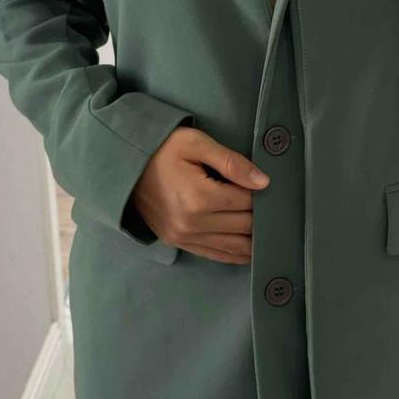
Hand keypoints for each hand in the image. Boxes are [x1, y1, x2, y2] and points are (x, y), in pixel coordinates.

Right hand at [129, 127, 269, 264]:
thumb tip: (264, 182)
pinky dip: (237, 253)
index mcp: (199, 197)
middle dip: (261, 216)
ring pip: (235, 246)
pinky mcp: (179, 244)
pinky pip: (217, 255)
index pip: (247, 202)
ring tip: (269, 229)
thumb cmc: (162, 149)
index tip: (270, 187)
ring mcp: (185, 237)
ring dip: (254, 240)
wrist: (124, 167)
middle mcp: (193, 223)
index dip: (262, 194)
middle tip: (274, 206)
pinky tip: (251, 248)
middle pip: (244, 226)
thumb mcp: (196, 143)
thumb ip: (231, 162)